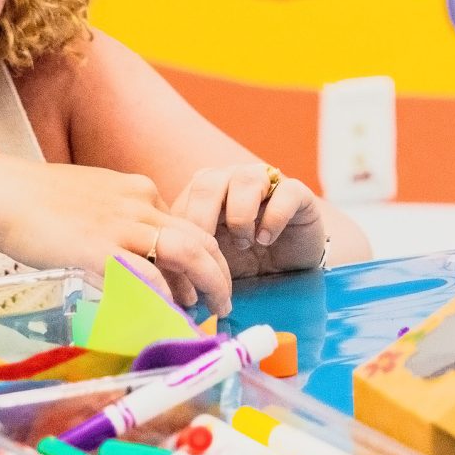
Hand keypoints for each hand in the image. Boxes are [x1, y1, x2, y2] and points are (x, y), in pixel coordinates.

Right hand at [0, 155, 233, 316]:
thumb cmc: (35, 201)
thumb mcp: (90, 200)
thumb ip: (115, 221)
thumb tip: (129, 255)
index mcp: (139, 191)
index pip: (187, 224)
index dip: (202, 256)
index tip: (201, 282)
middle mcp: (140, 204)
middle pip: (200, 238)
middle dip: (219, 273)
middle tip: (223, 301)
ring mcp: (122, 226)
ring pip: (187, 253)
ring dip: (208, 284)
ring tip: (212, 310)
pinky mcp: (100, 249)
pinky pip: (148, 276)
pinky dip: (167, 298)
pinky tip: (172, 316)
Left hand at [170, 161, 328, 279]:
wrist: (287, 267)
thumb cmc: (243, 261)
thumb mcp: (209, 260)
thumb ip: (186, 257)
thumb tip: (157, 276)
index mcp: (207, 192)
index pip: (186, 197)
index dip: (182, 228)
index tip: (181, 261)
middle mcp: (233, 179)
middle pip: (208, 181)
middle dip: (203, 218)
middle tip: (206, 250)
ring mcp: (267, 182)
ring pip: (246, 178)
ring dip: (239, 215)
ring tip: (243, 244)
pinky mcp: (297, 193)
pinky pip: (285, 192)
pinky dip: (273, 217)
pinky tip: (265, 240)